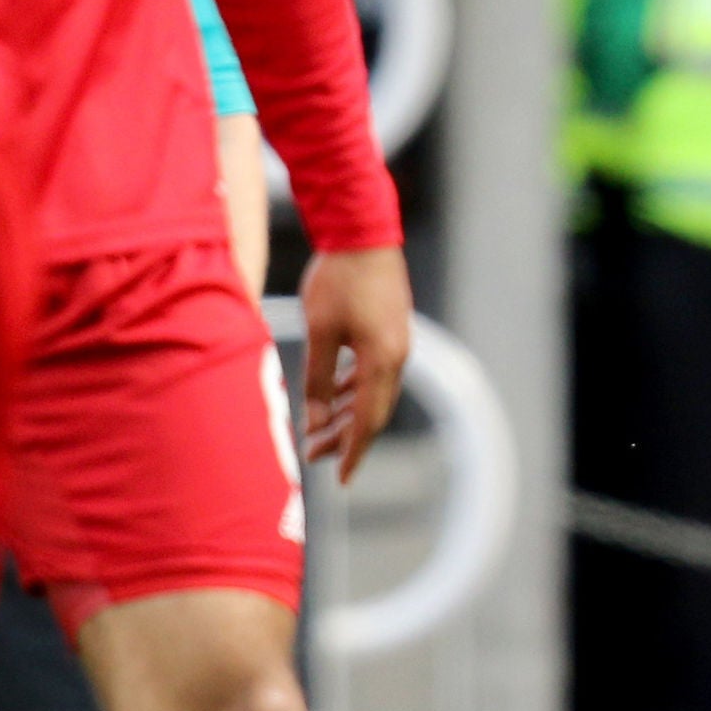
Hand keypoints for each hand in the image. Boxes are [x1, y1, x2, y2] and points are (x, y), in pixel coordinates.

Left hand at [300, 243, 410, 479]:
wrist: (363, 233)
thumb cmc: (338, 279)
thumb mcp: (320, 331)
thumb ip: (318, 378)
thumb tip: (314, 419)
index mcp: (382, 360)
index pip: (369, 419)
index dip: (354, 451)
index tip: (341, 477)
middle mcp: (396, 356)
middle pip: (373, 411)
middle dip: (344, 436)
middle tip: (313, 454)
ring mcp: (396, 343)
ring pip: (373, 392)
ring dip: (347, 412)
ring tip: (319, 428)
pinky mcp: (389, 330)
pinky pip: (374, 372)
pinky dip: (353, 389)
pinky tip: (334, 393)